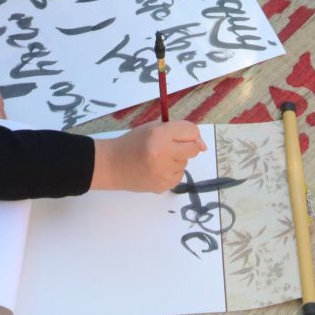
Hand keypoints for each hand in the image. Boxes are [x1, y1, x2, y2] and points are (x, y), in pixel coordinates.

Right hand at [91, 121, 206, 192]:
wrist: (112, 165)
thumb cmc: (133, 143)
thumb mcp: (154, 128)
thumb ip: (178, 131)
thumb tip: (203, 146)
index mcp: (159, 135)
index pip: (192, 131)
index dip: (190, 133)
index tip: (183, 136)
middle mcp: (163, 153)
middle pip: (193, 149)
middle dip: (186, 147)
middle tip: (171, 147)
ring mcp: (163, 172)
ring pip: (185, 163)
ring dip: (176, 160)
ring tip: (158, 159)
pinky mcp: (162, 186)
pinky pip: (178, 176)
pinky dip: (171, 171)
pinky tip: (156, 169)